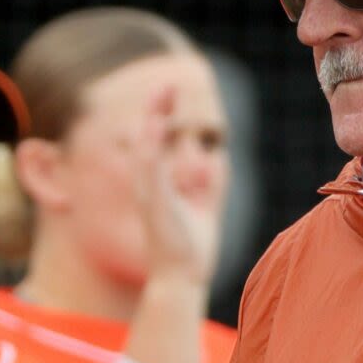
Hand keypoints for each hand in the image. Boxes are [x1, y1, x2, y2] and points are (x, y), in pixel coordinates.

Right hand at [128, 87, 220, 290]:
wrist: (182, 279)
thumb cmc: (191, 249)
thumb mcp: (206, 208)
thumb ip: (211, 183)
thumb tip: (217, 159)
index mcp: (159, 185)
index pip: (158, 141)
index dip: (163, 114)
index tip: (173, 90)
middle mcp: (148, 186)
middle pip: (146, 137)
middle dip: (156, 108)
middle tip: (168, 83)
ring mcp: (148, 195)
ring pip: (145, 148)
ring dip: (152, 119)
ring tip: (161, 93)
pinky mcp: (153, 205)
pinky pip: (150, 170)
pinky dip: (152, 146)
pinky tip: (156, 126)